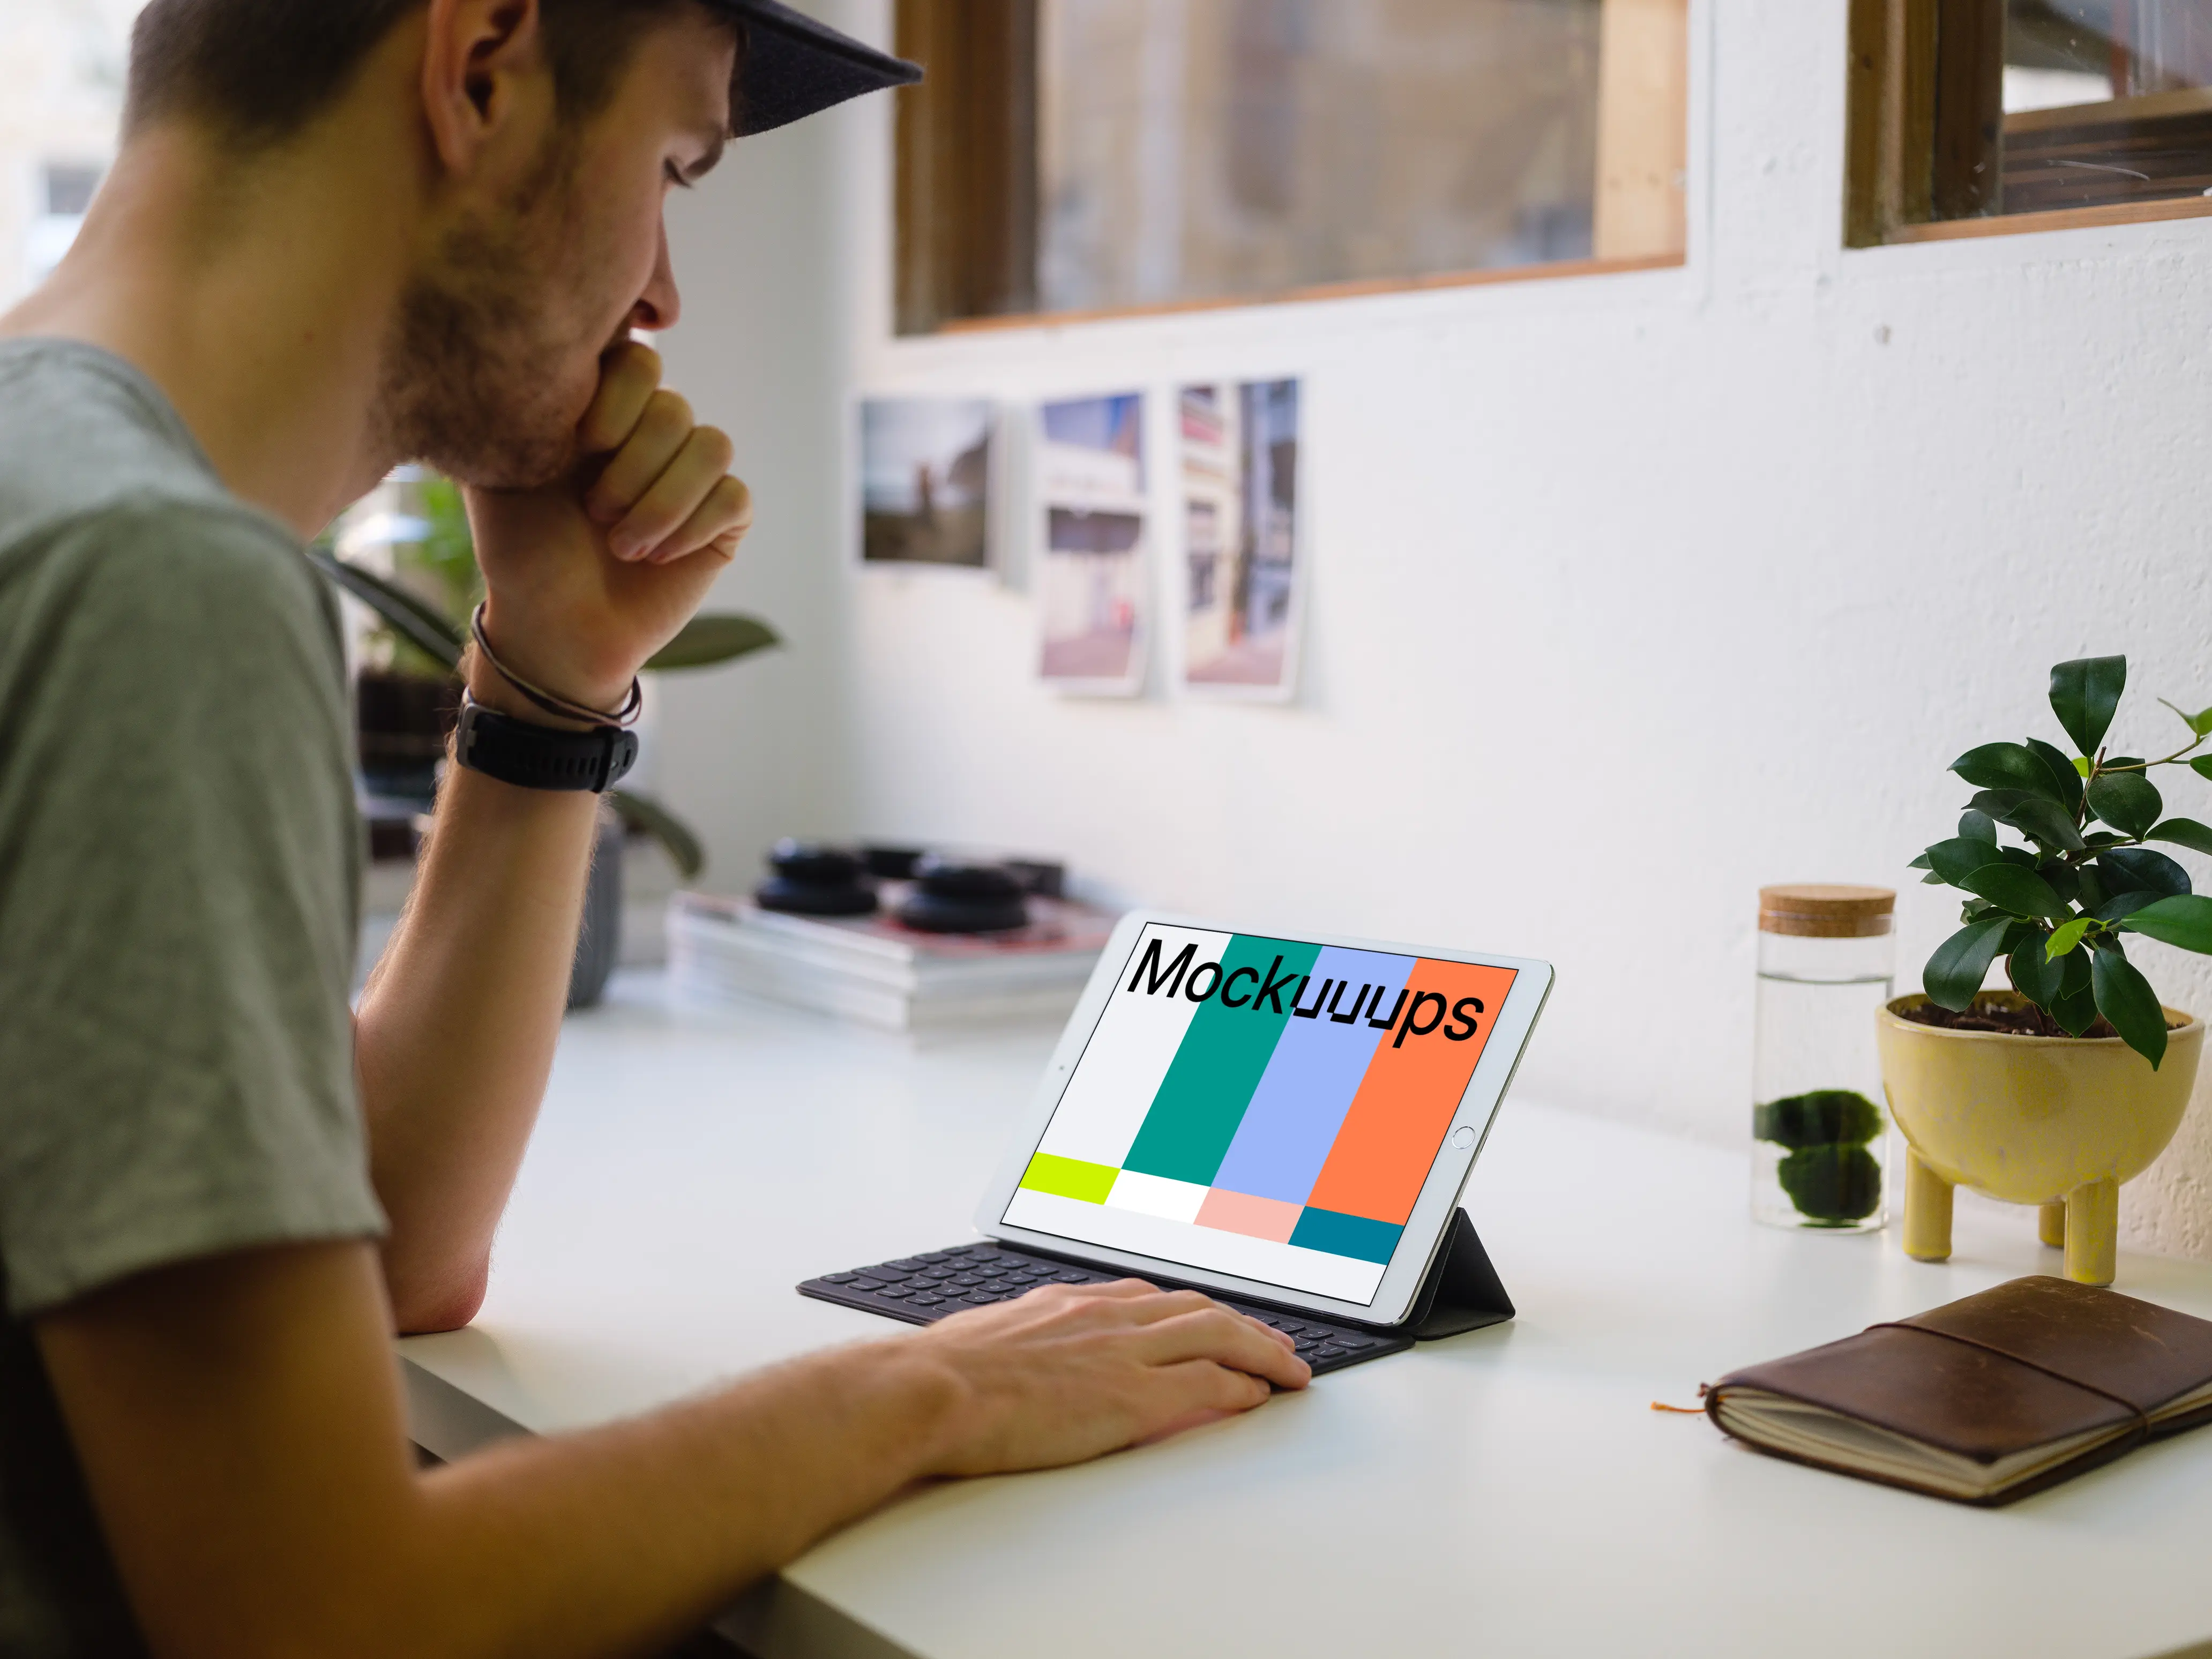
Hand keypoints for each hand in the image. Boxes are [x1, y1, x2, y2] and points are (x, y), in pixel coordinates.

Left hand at [463, 341, 751, 713]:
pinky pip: (733, 497)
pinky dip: (692, 528)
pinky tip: (656, 558)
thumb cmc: (519, 548)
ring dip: (662, 501)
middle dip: (632, 467)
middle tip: (594, 513)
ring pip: (712, 446)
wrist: (552, 626)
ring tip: (621, 544)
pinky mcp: (722, 520)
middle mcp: (651, 433)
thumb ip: (521, 403)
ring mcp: (691, 474)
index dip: (620, 397)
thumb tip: (551, 351)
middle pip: (674, 407)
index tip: (585, 443)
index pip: (638, 359)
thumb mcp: (499, 465)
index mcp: (602, 408)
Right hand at [902, 1280, 1309, 1476]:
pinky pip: (1207, 1384)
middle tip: (1274, 1341)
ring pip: (1217, 1336)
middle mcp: (1105, 1317)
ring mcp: (1123, 1354)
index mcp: (1070, 1303)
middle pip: (1197, 1309)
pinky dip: (1241, 1386)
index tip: (1208, 1318)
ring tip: (1289, 1368)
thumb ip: (1022, 1337)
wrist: (932, 1389)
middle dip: (1243, 1325)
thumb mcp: (988, 1335)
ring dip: (1261, 1351)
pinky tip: (1258, 1396)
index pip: (1148, 1297)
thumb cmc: (944, 1372)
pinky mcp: (1131, 1398)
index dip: (1189, 1309)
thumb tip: (1023, 1350)